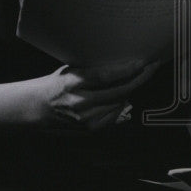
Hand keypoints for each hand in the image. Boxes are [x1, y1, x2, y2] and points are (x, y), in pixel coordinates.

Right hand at [35, 58, 159, 130]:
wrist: (39, 108)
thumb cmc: (56, 84)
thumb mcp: (71, 70)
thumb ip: (94, 69)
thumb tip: (122, 63)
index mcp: (72, 83)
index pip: (105, 76)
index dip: (127, 69)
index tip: (142, 61)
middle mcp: (79, 102)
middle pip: (118, 91)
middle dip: (139, 78)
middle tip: (151, 67)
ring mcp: (85, 118)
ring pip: (120, 102)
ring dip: (132, 90)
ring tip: (139, 77)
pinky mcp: (90, 128)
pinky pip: (115, 114)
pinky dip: (122, 103)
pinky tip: (124, 95)